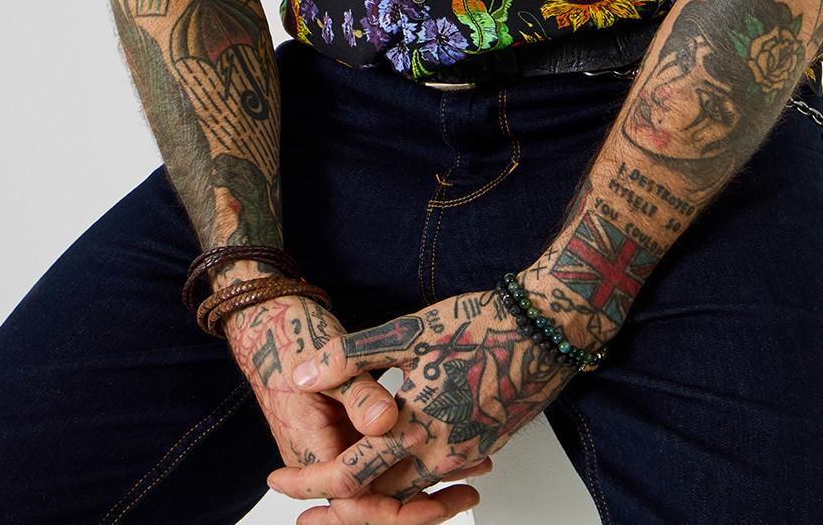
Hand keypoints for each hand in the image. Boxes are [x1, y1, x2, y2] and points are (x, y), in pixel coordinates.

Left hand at [264, 287, 580, 524]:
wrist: (546, 329)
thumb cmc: (478, 323)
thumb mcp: (407, 332)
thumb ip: (350, 358)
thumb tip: (300, 376)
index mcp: (414, 429)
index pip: (348, 477)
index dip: (308, 484)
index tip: (276, 480)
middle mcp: (440, 454)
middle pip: (377, 496)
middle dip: (337, 500)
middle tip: (303, 495)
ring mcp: (465, 455)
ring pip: (409, 488)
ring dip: (374, 487)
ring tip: (342, 472)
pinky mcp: (483, 447)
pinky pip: (437, 475)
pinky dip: (409, 474)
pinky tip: (395, 450)